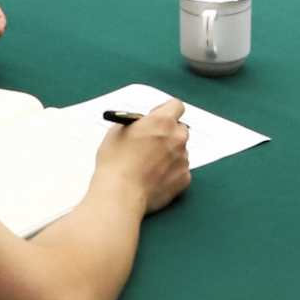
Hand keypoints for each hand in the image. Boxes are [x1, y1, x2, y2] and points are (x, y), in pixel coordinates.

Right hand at [98, 100, 192, 214]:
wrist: (120, 194)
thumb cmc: (115, 162)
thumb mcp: (117, 132)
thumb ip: (136, 124)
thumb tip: (141, 125)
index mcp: (162, 121)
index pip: (176, 106)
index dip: (165, 111)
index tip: (156, 117)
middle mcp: (177, 138)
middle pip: (180, 129)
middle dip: (168, 133)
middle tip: (152, 143)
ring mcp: (183, 159)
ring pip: (180, 151)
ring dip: (169, 154)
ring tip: (149, 165)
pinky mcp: (184, 179)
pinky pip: (181, 170)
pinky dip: (171, 172)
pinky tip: (155, 178)